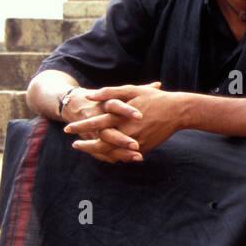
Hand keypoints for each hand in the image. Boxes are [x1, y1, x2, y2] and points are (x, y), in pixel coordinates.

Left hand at [64, 82, 186, 155]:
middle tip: (75, 145)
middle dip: (86, 145)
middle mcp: (127, 131)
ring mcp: (136, 142)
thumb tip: (90, 95)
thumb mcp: (132, 90)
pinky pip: (125, 155)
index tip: (68, 129)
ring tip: (90, 150)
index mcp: (121, 117)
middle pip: (101, 144)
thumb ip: (110, 92)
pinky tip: (108, 153)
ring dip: (99, 153)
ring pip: (112, 152)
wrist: (178, 112)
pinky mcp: (144, 148)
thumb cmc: (155, 98)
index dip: (81, 127)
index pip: (96, 123)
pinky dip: (115, 155)